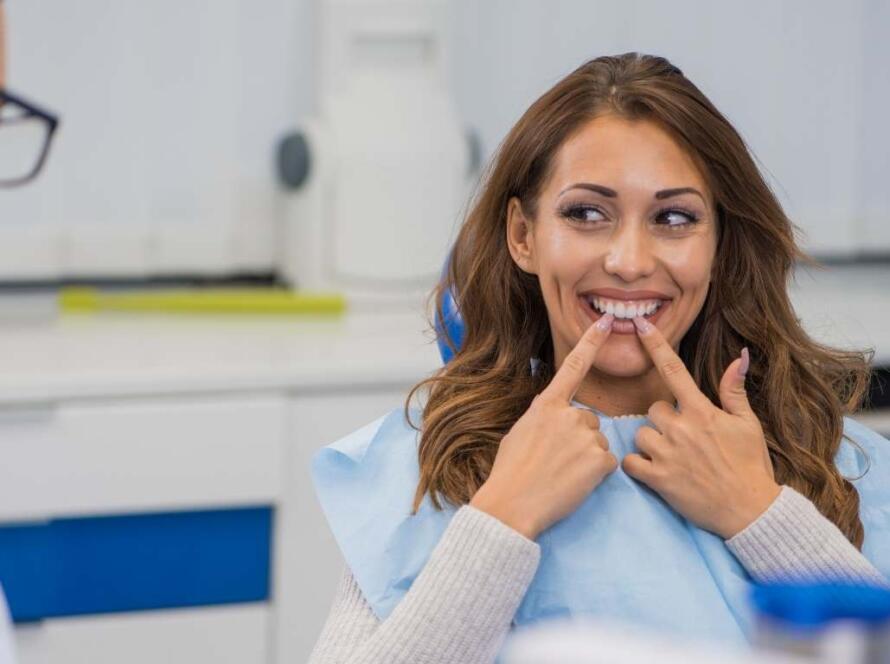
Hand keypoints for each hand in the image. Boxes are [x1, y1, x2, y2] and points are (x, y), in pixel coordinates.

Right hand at [470, 315, 618, 539]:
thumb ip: (544, 418)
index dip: (591, 342)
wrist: (512, 503)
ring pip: (597, 442)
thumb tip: (556, 418)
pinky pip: (607, 463)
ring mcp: (586, 436)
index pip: (573, 366)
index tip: (606, 322)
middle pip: (588, 420)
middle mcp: (569, 414)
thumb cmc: (510, 472)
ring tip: (562, 474)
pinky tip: (574, 483)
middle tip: (556, 461)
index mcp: (546, 405)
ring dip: (586, 458)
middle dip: (579, 439)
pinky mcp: (600, 459)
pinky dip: (595, 475)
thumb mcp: (520, 432)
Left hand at [621, 316, 780, 538]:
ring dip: (651, 444)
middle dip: (663, 421)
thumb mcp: (748, 424)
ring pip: (640, 434)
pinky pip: (630, 461)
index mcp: (702, 411)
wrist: (749, 510)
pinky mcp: (658, 478)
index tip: (640, 325)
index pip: (673, 370)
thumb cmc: (751, 466)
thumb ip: (734, 390)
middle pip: (653, 409)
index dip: (656, 344)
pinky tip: (654, 471)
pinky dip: (637, 465)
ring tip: (673, 458)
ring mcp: (668, 453)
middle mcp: (682, 428)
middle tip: (683, 440)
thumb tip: (739, 356)